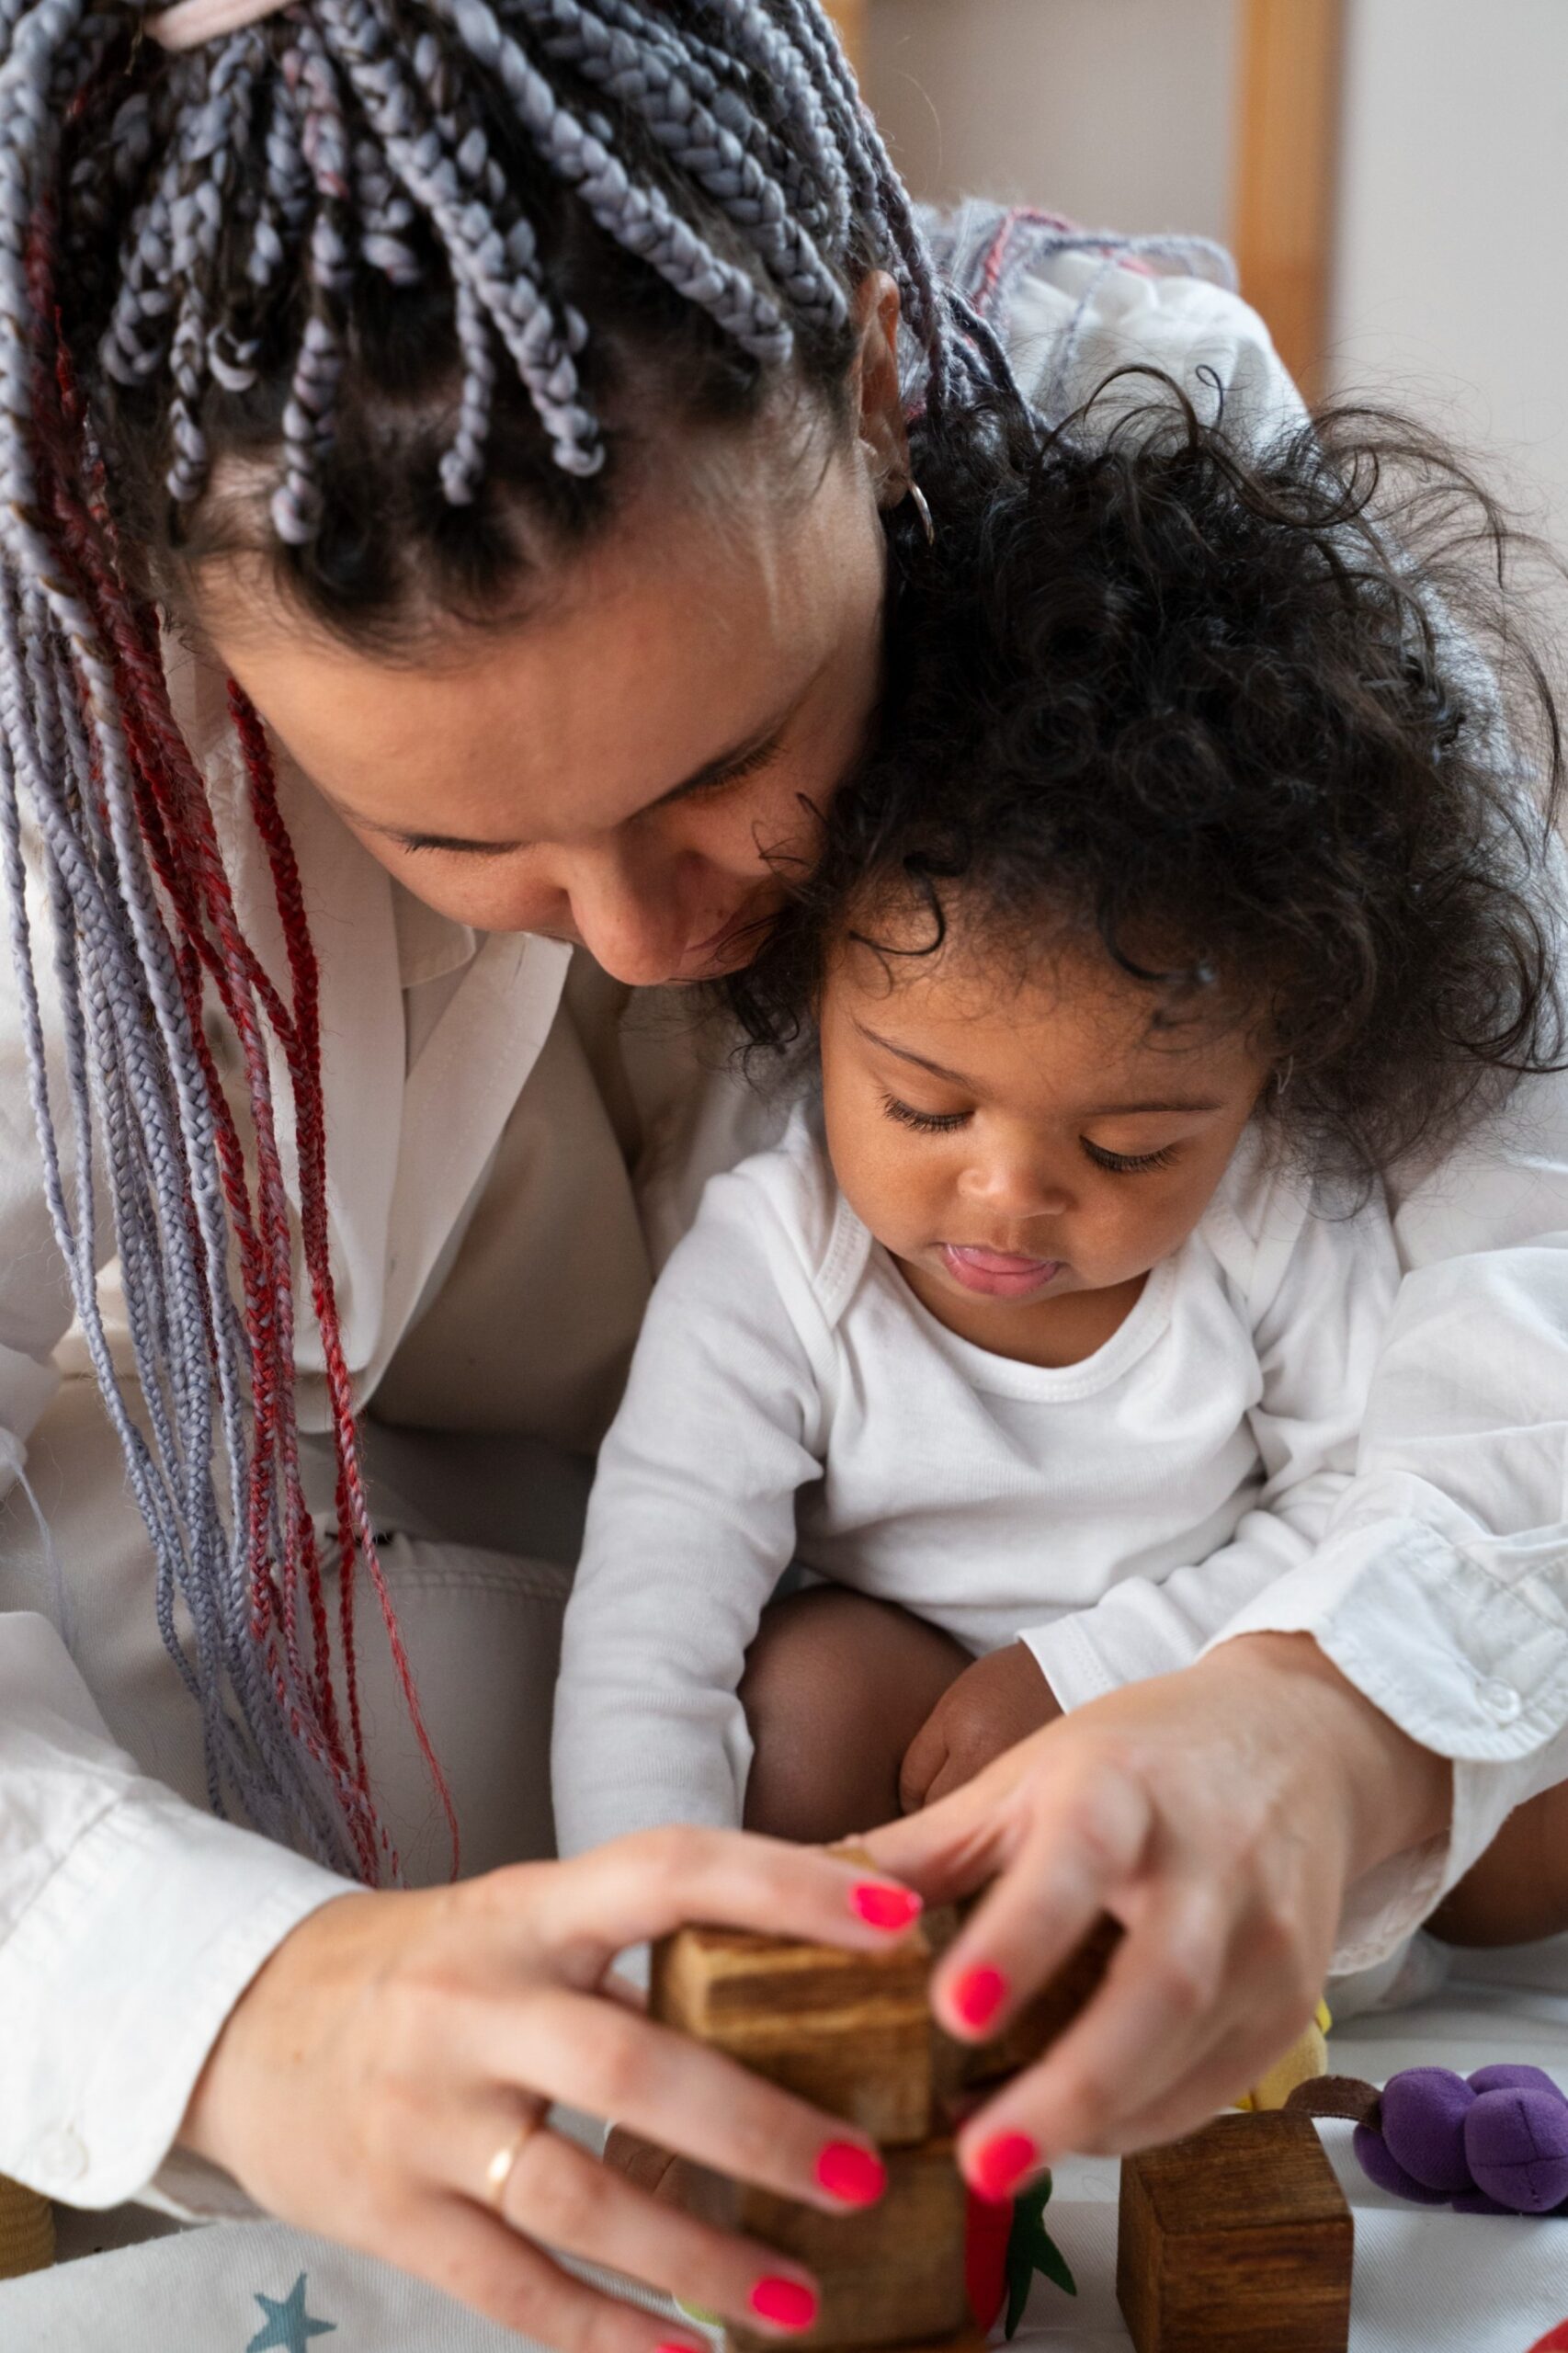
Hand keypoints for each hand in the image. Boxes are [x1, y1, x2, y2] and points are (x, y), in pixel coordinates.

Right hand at [180, 1830, 922, 2350]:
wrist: (243, 2022)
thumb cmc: (423, 1967)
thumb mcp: (518, 1921)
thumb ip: (635, 1947)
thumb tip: (809, 1965)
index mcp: (525, 1909)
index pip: (669, 1870)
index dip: (786, 1886)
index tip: (898, 1916)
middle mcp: (474, 2003)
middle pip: (631, 2062)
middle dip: (759, 2127)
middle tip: (866, 2174)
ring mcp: (428, 2114)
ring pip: (581, 2195)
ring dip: (702, 2259)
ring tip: (804, 2302)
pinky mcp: (394, 2213)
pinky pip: (515, 2286)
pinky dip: (607, 2333)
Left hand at [860, 1633, 1450, 2189]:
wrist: (1296, 1744)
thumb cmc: (1137, 1759)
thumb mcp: (1024, 1778)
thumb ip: (925, 1850)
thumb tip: (797, 1902)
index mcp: (1123, 1791)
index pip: (1077, 1862)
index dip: (1020, 1938)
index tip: (953, 2014)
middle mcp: (1209, 1864)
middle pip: (1160, 1986)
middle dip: (1071, 2084)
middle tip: (977, 2161)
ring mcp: (1265, 1939)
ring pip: (1192, 2053)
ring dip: (1093, 2121)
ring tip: (994, 2163)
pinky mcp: (1292, 2002)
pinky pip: (1213, 2087)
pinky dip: (1138, 2124)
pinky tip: (1068, 2140)